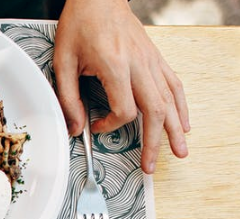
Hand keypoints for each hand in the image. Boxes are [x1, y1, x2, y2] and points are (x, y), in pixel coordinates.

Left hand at [53, 0, 189, 173]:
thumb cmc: (80, 25)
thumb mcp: (63, 62)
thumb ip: (68, 98)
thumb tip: (75, 128)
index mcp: (115, 66)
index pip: (124, 110)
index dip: (110, 125)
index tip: (95, 127)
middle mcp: (139, 65)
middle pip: (155, 111)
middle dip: (154, 142)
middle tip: (150, 166)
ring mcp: (151, 61)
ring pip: (169, 100)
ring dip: (174, 129)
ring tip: (179, 152)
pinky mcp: (155, 58)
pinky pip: (174, 85)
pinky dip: (180, 106)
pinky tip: (182, 123)